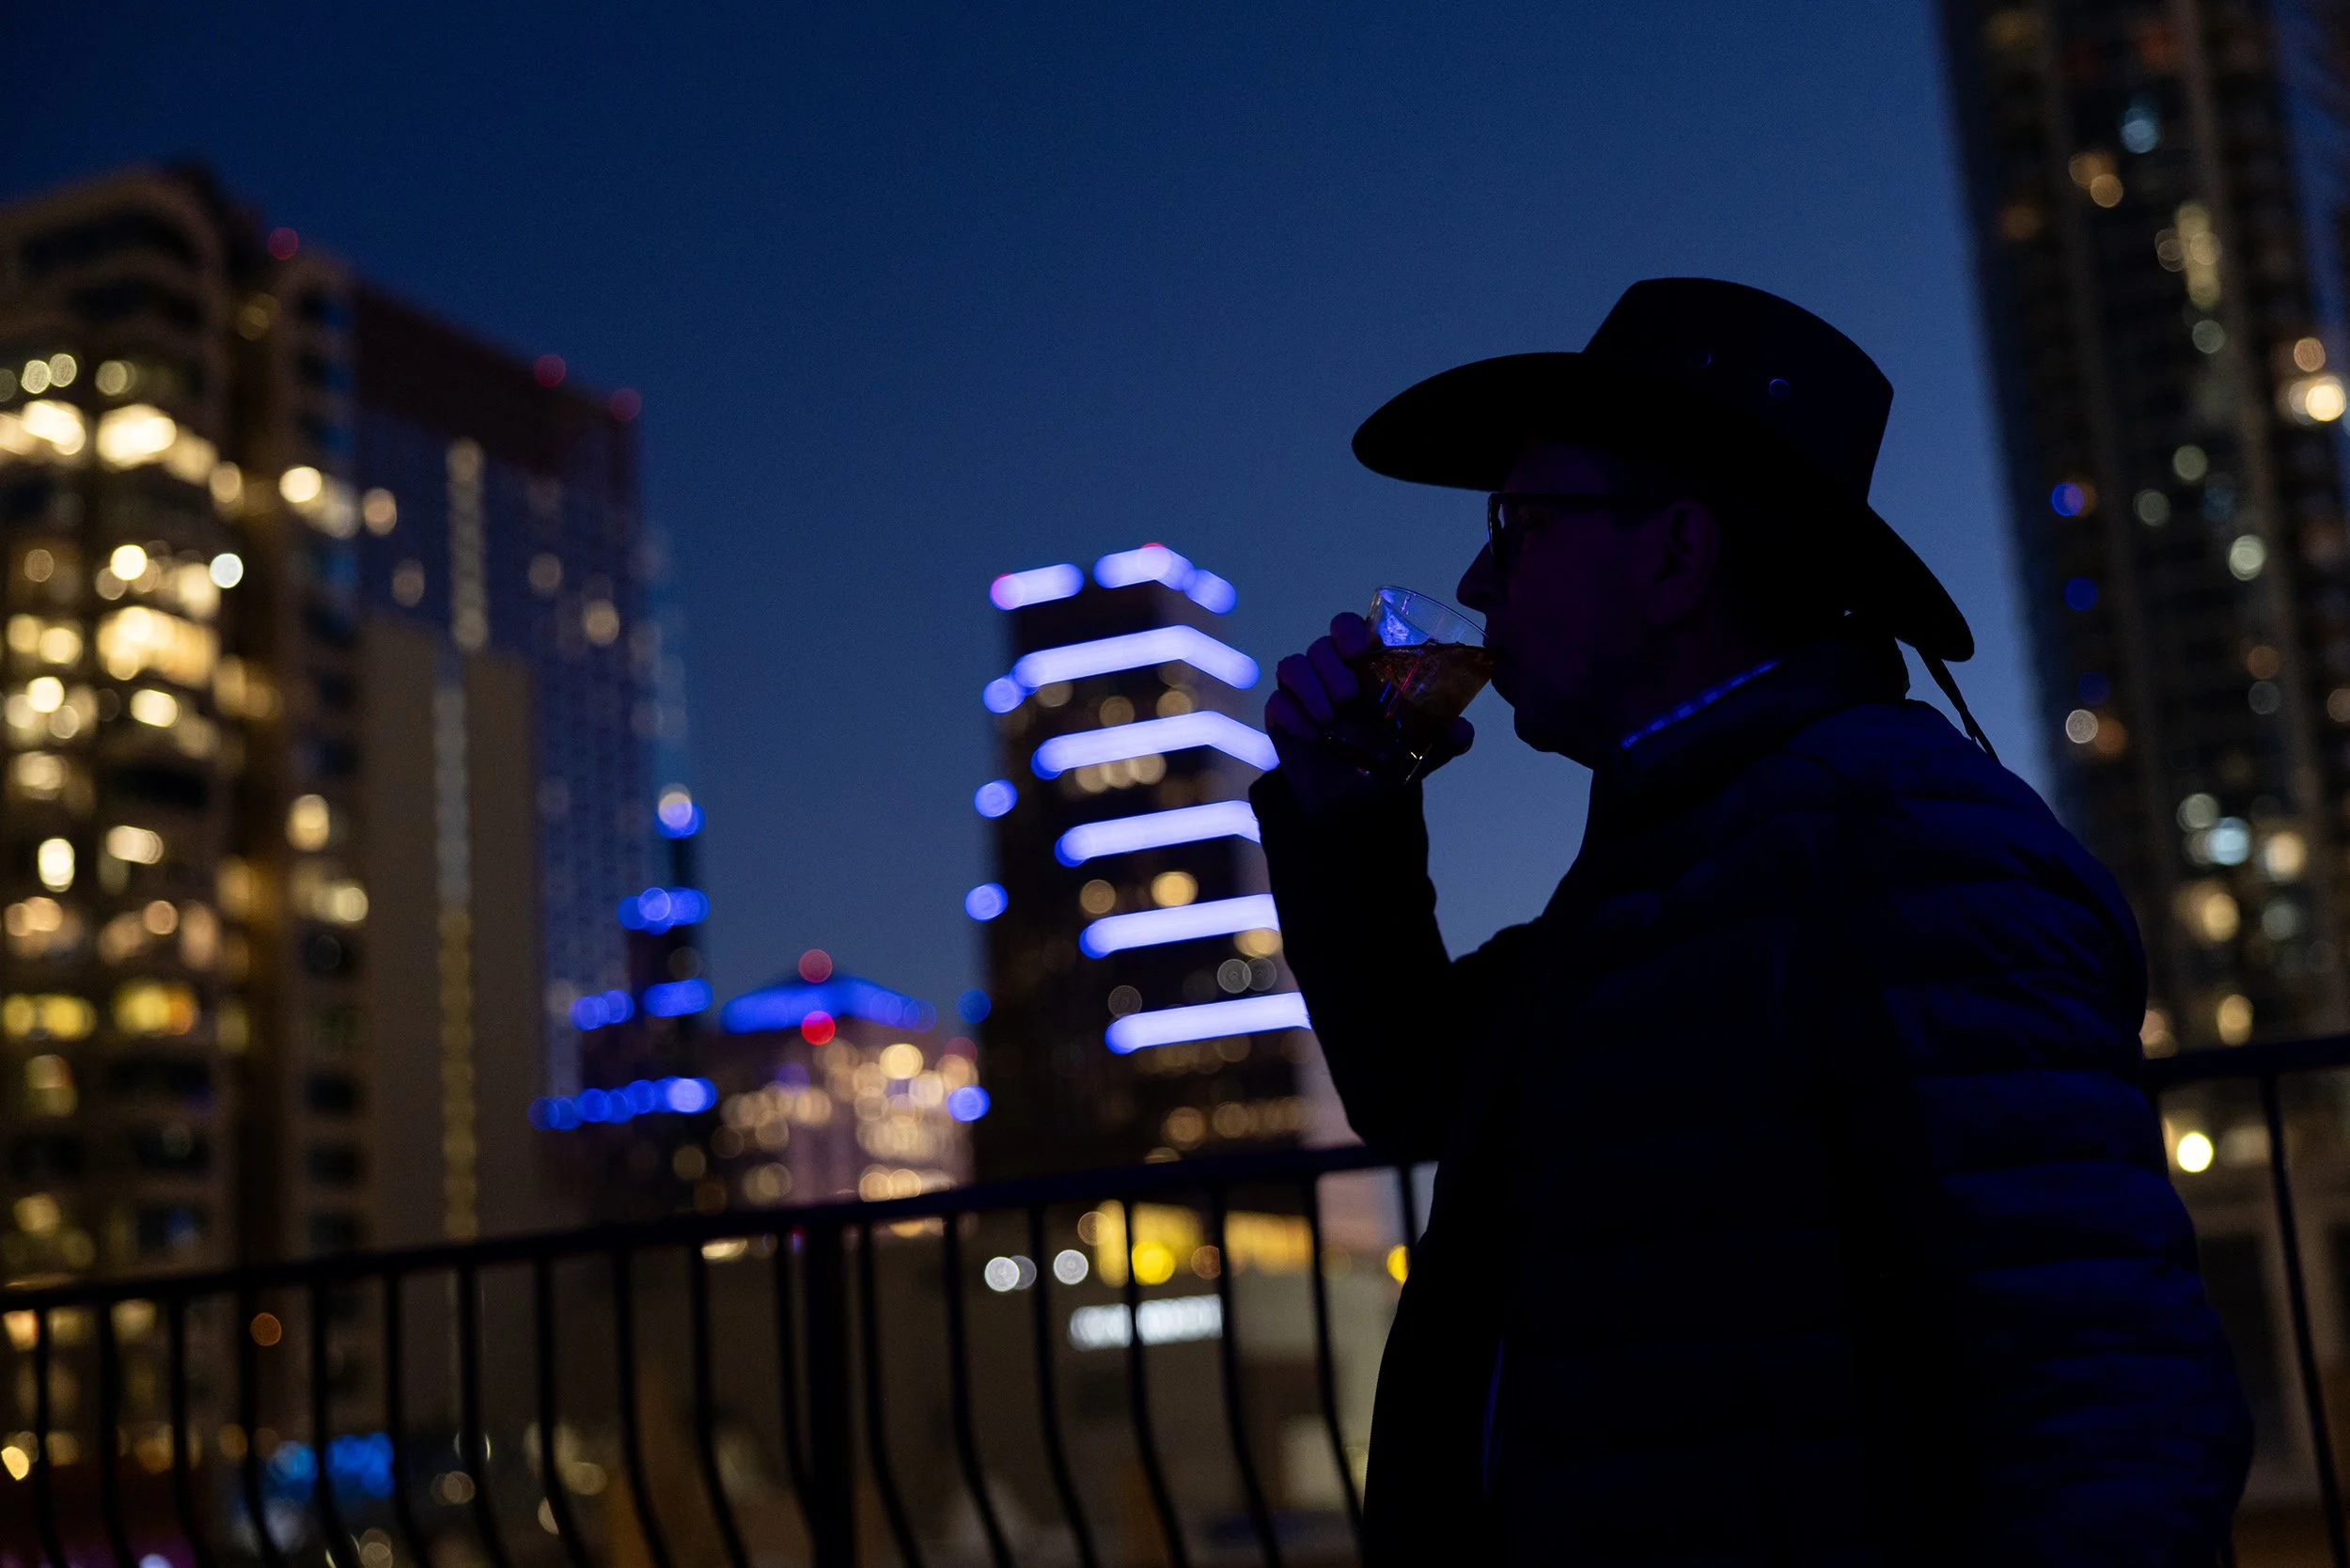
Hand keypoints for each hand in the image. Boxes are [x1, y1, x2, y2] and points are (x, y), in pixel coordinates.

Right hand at [1264, 613, 1473, 817]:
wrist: (1353, 805)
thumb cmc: (1387, 764)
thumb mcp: (1421, 753)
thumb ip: (1444, 739)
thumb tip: (1463, 729)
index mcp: (1363, 667)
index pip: (1349, 628)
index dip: (1349, 630)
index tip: (1359, 648)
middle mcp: (1330, 673)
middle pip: (1320, 646)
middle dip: (1331, 666)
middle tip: (1348, 695)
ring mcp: (1303, 694)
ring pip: (1293, 666)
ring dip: (1310, 688)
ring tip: (1330, 718)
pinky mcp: (1282, 718)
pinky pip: (1277, 702)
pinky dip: (1293, 715)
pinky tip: (1312, 736)